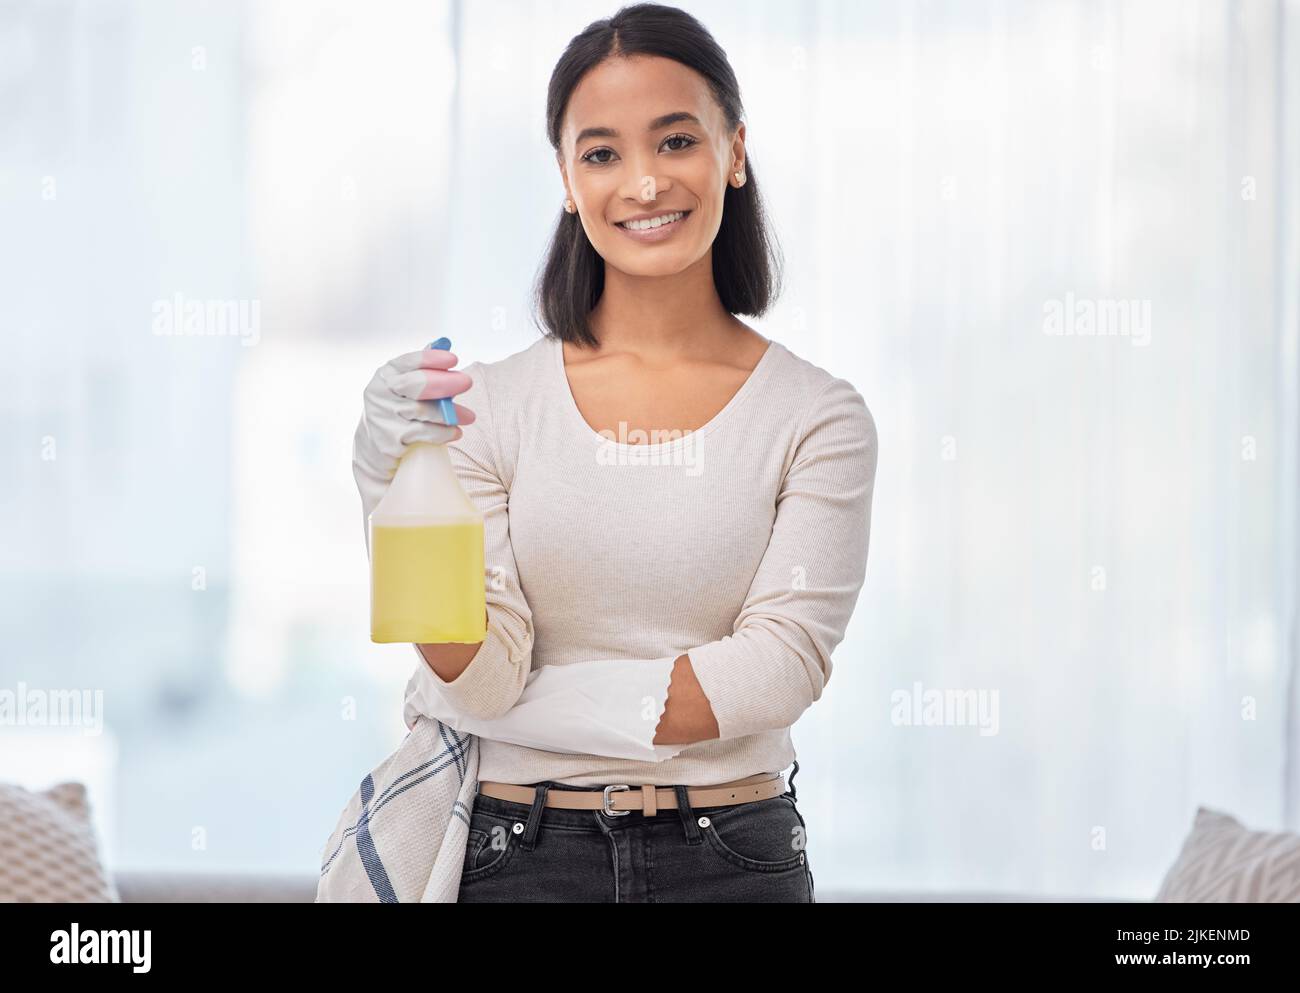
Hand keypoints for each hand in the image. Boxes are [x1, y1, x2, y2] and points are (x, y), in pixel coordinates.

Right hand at [352, 346, 476, 519]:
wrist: (374, 449)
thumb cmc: (398, 411)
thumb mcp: (403, 387)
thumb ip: (422, 368)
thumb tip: (445, 344)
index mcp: (385, 376)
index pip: (407, 362)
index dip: (430, 359)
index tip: (453, 359)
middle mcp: (380, 394)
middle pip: (415, 385)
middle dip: (444, 383)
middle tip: (467, 382)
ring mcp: (383, 418)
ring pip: (421, 411)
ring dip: (449, 413)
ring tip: (468, 416)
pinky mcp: (389, 441)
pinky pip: (422, 434)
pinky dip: (442, 433)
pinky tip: (455, 432)